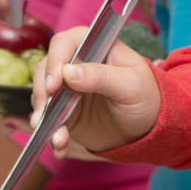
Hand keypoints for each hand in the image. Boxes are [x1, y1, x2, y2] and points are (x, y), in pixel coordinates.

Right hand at [33, 26, 161, 156]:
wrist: (149, 130)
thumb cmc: (147, 98)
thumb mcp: (131, 86)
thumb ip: (101, 76)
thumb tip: (68, 72)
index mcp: (95, 47)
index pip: (65, 43)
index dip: (55, 60)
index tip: (54, 84)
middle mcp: (76, 64)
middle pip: (45, 68)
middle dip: (42, 92)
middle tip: (45, 113)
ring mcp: (68, 88)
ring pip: (42, 94)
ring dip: (43, 116)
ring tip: (58, 137)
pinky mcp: (64, 111)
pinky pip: (48, 119)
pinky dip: (50, 133)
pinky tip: (60, 146)